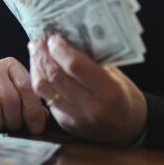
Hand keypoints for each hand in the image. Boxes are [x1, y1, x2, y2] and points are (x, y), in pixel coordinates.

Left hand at [28, 35, 146, 144]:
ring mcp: (75, 118)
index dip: (59, 48)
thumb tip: (65, 37)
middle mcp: (90, 107)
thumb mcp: (115, 74)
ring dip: (36, 66)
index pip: (75, 65)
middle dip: (43, 54)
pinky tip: (41, 67)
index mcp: (108, 91)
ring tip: (35, 51)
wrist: (127, 128)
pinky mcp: (65, 123)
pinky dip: (41, 79)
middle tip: (38, 40)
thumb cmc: (123, 94)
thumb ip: (91, 59)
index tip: (53, 36)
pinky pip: (45, 98)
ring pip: (43, 89)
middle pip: (55, 76)